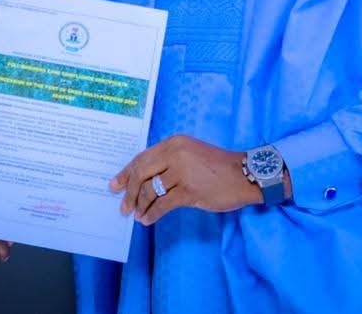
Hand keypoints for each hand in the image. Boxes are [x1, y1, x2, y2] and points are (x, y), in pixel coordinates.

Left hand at [109, 135, 265, 224]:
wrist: (245, 174)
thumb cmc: (217, 166)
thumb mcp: (190, 153)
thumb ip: (168, 161)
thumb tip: (143, 178)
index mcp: (173, 142)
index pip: (142, 158)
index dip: (126, 173)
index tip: (115, 184)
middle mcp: (175, 154)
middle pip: (141, 173)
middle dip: (129, 191)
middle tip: (123, 205)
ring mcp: (182, 172)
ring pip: (151, 190)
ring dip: (141, 205)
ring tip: (137, 215)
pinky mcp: (190, 191)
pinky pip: (163, 204)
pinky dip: (152, 213)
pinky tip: (148, 219)